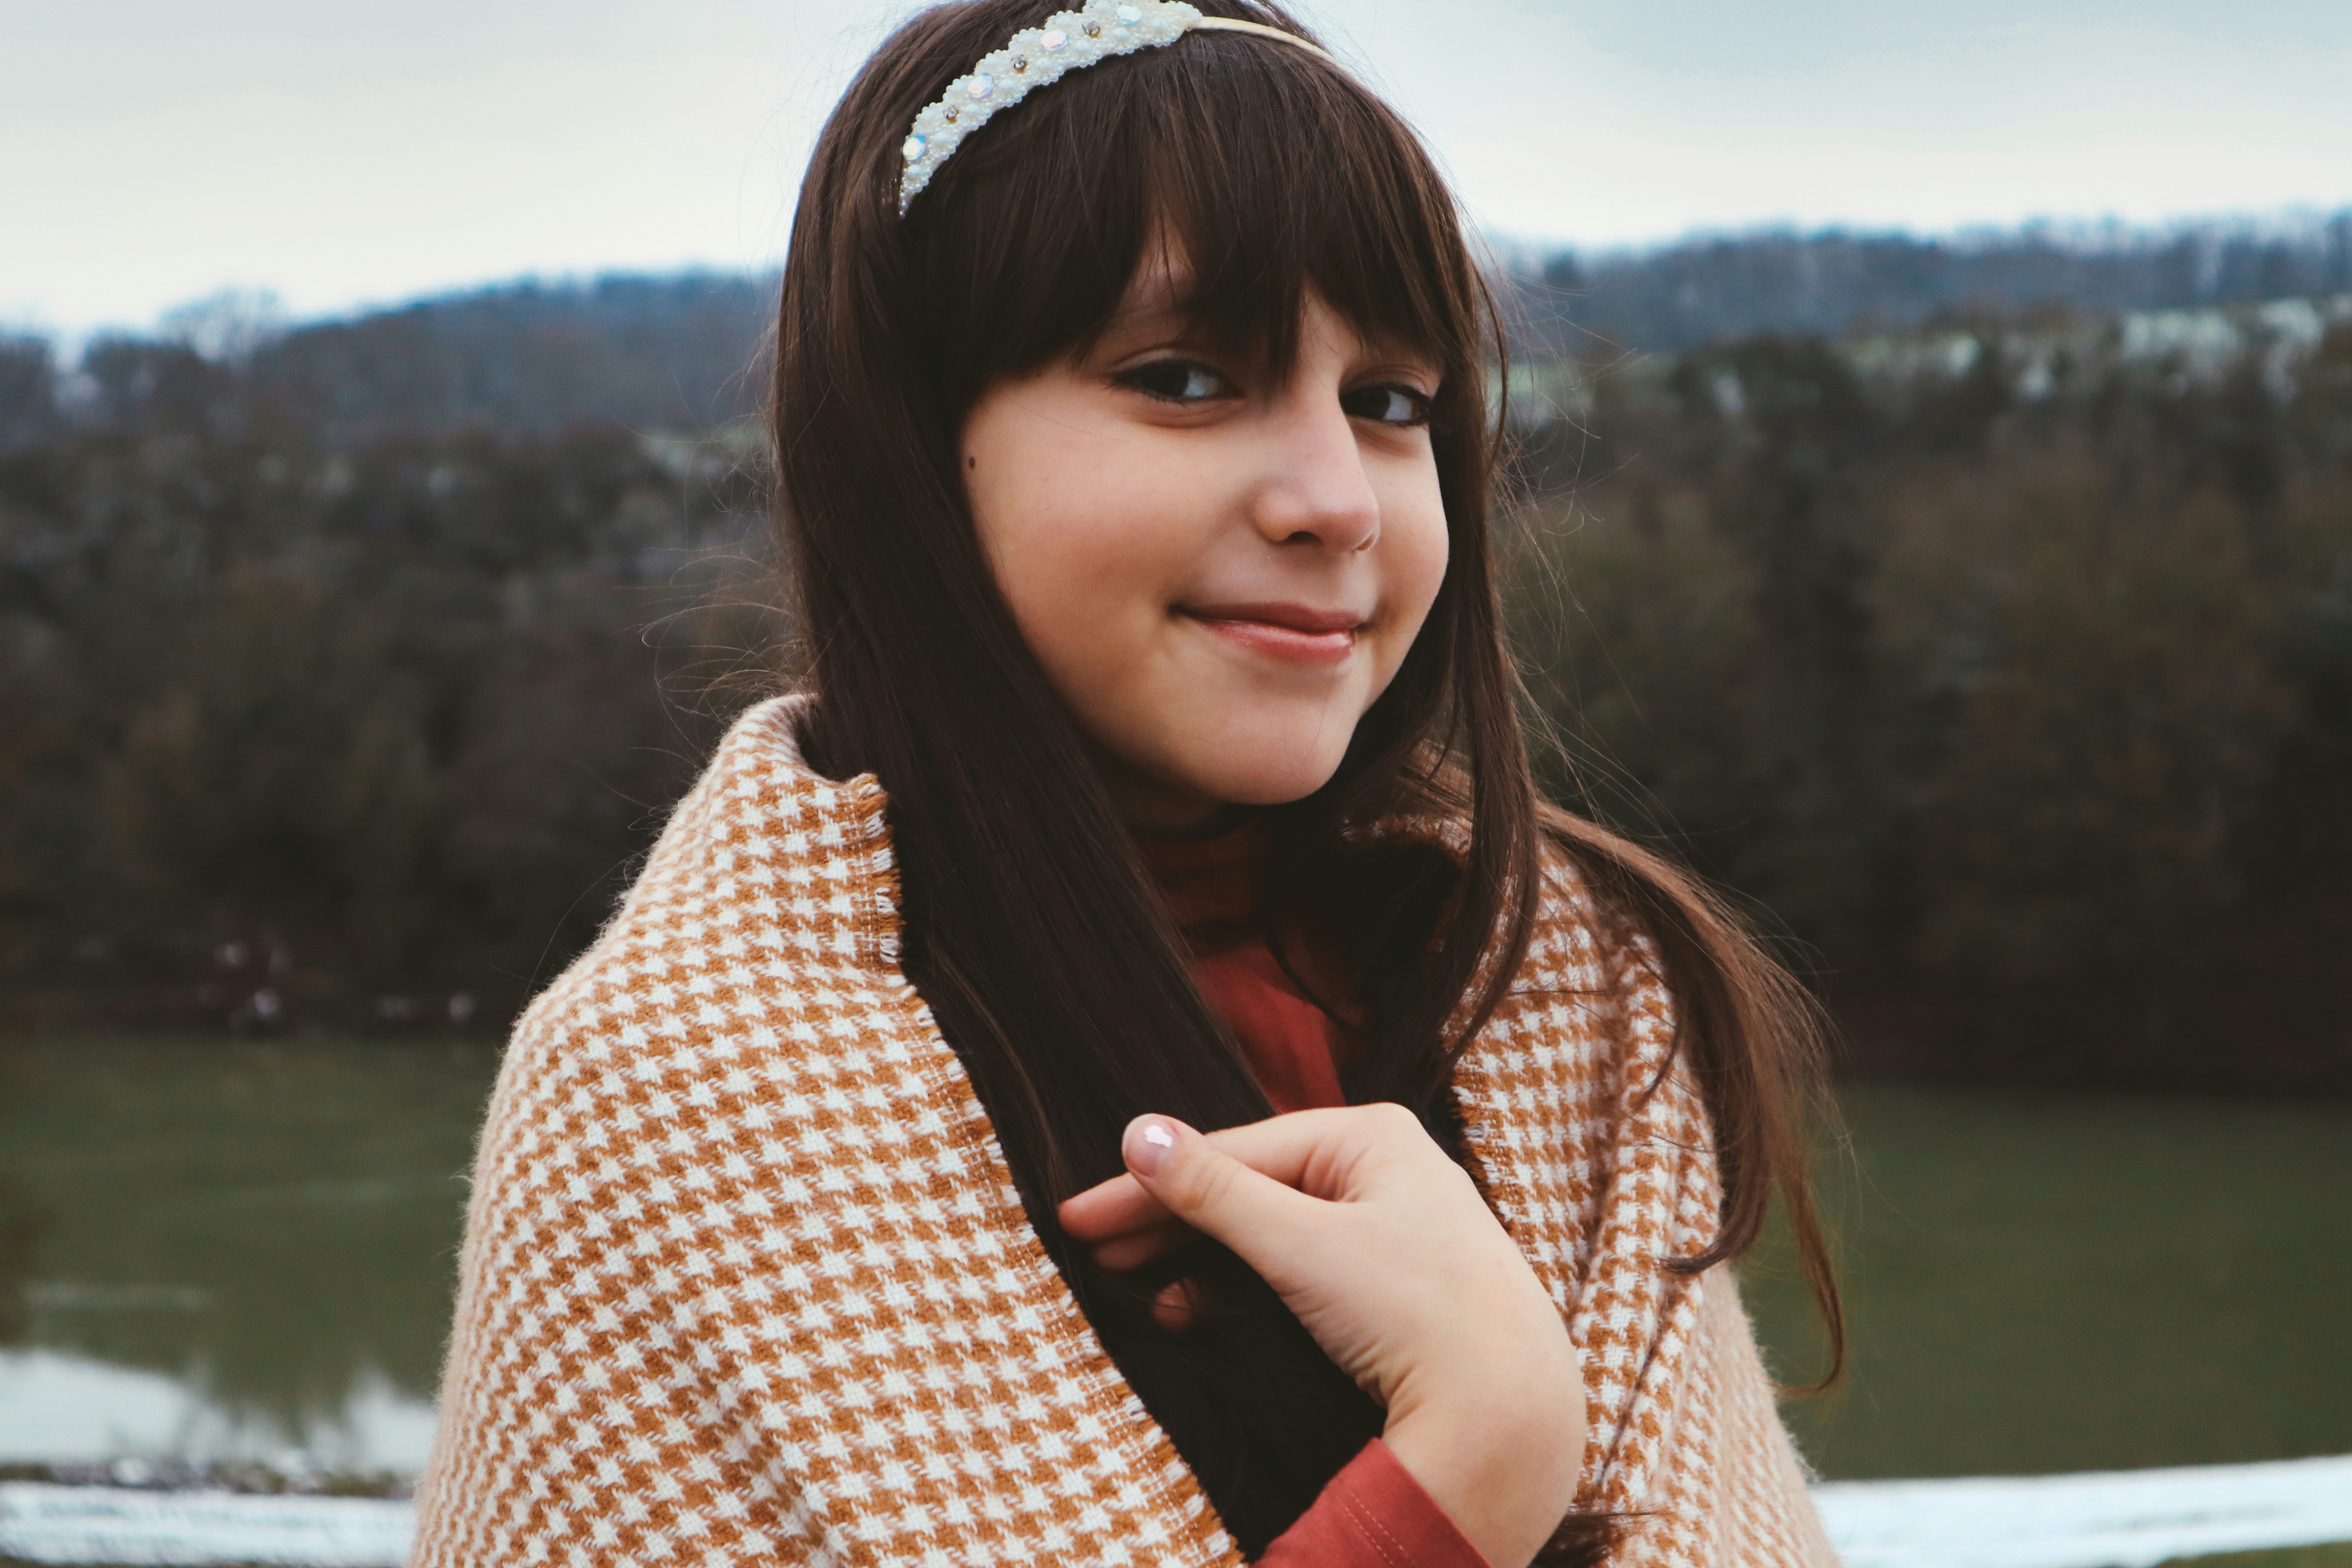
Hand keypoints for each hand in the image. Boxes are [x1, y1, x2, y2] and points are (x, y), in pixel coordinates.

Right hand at [1058, 1105, 1585, 1567]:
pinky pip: (1300, 1269)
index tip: (1081, 1212)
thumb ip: (1214, 1191)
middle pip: (1251, 1186)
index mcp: (1373, 1137)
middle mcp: (1387, 1169)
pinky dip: (1244, 1288)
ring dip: (1200, 1259)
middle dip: (1169, 1219)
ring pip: (1271, 1232)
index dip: (1151, 1181)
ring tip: (1135, 1285)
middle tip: (1091, 1244)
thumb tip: (1140, 1134)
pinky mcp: (1394, 1284)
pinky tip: (1193, 1312)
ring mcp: (1394, 1226)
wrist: (1506, 1414)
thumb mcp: (1301, 1244)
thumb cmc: (1416, 1313)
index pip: (1236, 1149)